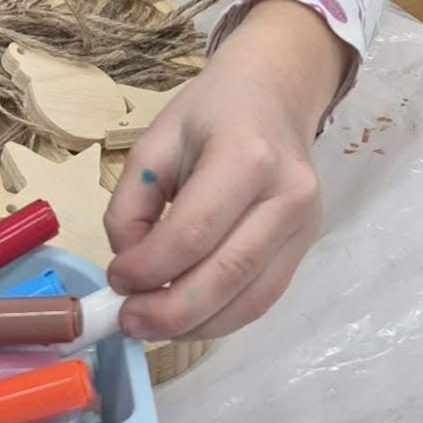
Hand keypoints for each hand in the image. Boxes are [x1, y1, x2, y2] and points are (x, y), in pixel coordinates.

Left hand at [104, 0, 345, 339]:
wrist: (274, 95)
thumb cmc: (210, 114)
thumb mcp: (155, 142)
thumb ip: (130, 204)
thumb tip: (129, 265)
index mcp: (246, 155)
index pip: (194, 232)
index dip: (149, 267)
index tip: (115, 279)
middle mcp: (286, 194)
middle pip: (226, 275)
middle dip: (170, 311)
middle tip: (127, 321)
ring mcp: (305, 224)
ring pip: (250, 299)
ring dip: (195, 326)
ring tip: (150, 326)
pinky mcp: (306, 245)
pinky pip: (263, 298)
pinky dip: (222, 319)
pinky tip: (186, 319)